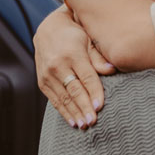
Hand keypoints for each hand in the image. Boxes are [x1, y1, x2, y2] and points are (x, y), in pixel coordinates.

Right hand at [33, 6, 115, 127]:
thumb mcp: (89, 40)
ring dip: (75, 113)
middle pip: (74, 90)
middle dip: (84, 107)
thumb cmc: (75, 35)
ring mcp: (48, 75)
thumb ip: (98, 57)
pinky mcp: (42, 82)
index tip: (99, 106)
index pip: (86, 77)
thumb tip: (111, 70)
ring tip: (85, 125)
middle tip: (93, 121)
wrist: (48, 29)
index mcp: (72, 54)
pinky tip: (73, 121)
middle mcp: (57, 65)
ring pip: (64, 98)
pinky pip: (54, 100)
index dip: (94, 92)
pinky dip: (64, 112)